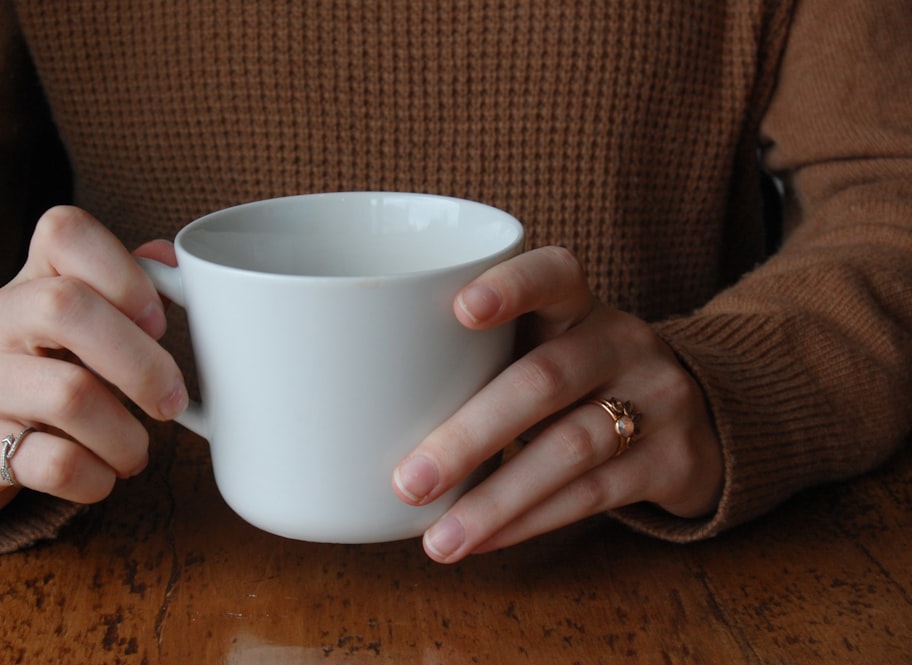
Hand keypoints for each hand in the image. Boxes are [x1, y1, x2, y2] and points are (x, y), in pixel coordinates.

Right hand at [0, 206, 187, 520]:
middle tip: (172, 401)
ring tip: (136, 451)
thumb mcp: (73, 325)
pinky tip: (104, 475)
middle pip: (66, 307)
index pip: (64, 232)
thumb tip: (171, 257)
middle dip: (142, 362)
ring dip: (127, 435)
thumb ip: (121, 290)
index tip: (159, 320)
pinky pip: (53, 463)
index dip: (124, 270)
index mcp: (29, 281)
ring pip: (68, 395)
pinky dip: (97, 476)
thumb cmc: (41, 371)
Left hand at [392, 246, 723, 562]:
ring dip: (495, 499)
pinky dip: (529, 521)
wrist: (699, 417)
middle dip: (469, 435)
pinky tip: (482, 540)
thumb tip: (366, 411)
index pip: (554, 274)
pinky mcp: (670, 460)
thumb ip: (483, 358)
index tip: (459, 310)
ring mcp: (655, 399)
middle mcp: (620, 342)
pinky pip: (593, 495)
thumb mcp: (548, 346)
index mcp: (579, 305)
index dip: (510, 287)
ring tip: (438, 539)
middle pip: (544, 380)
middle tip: (408, 482)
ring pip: (570, 448)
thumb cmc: (580, 378)